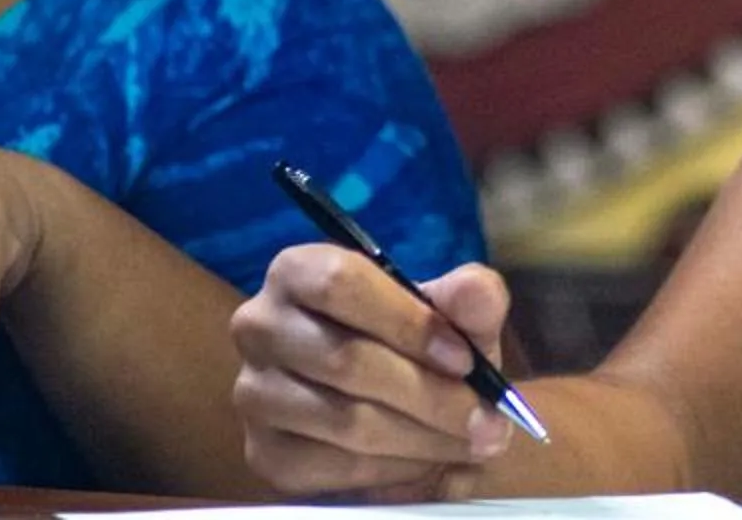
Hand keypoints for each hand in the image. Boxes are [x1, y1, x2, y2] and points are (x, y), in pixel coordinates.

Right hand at [230, 241, 517, 496]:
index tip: (466, 360)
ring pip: (345, 420)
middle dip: (430, 395)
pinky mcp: (263, 453)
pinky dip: (394, 471)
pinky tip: (427, 463)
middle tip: (487, 421)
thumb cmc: (415, 346)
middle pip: (346, 358)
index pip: (340, 282)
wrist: (389, 406)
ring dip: (421, 438)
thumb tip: (475, 290)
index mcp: (298, 271)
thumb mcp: (451, 317)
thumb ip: (470, 299)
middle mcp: (260, 325)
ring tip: (468, 444)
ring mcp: (254, 393)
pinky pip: (334, 467)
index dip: (407, 322)